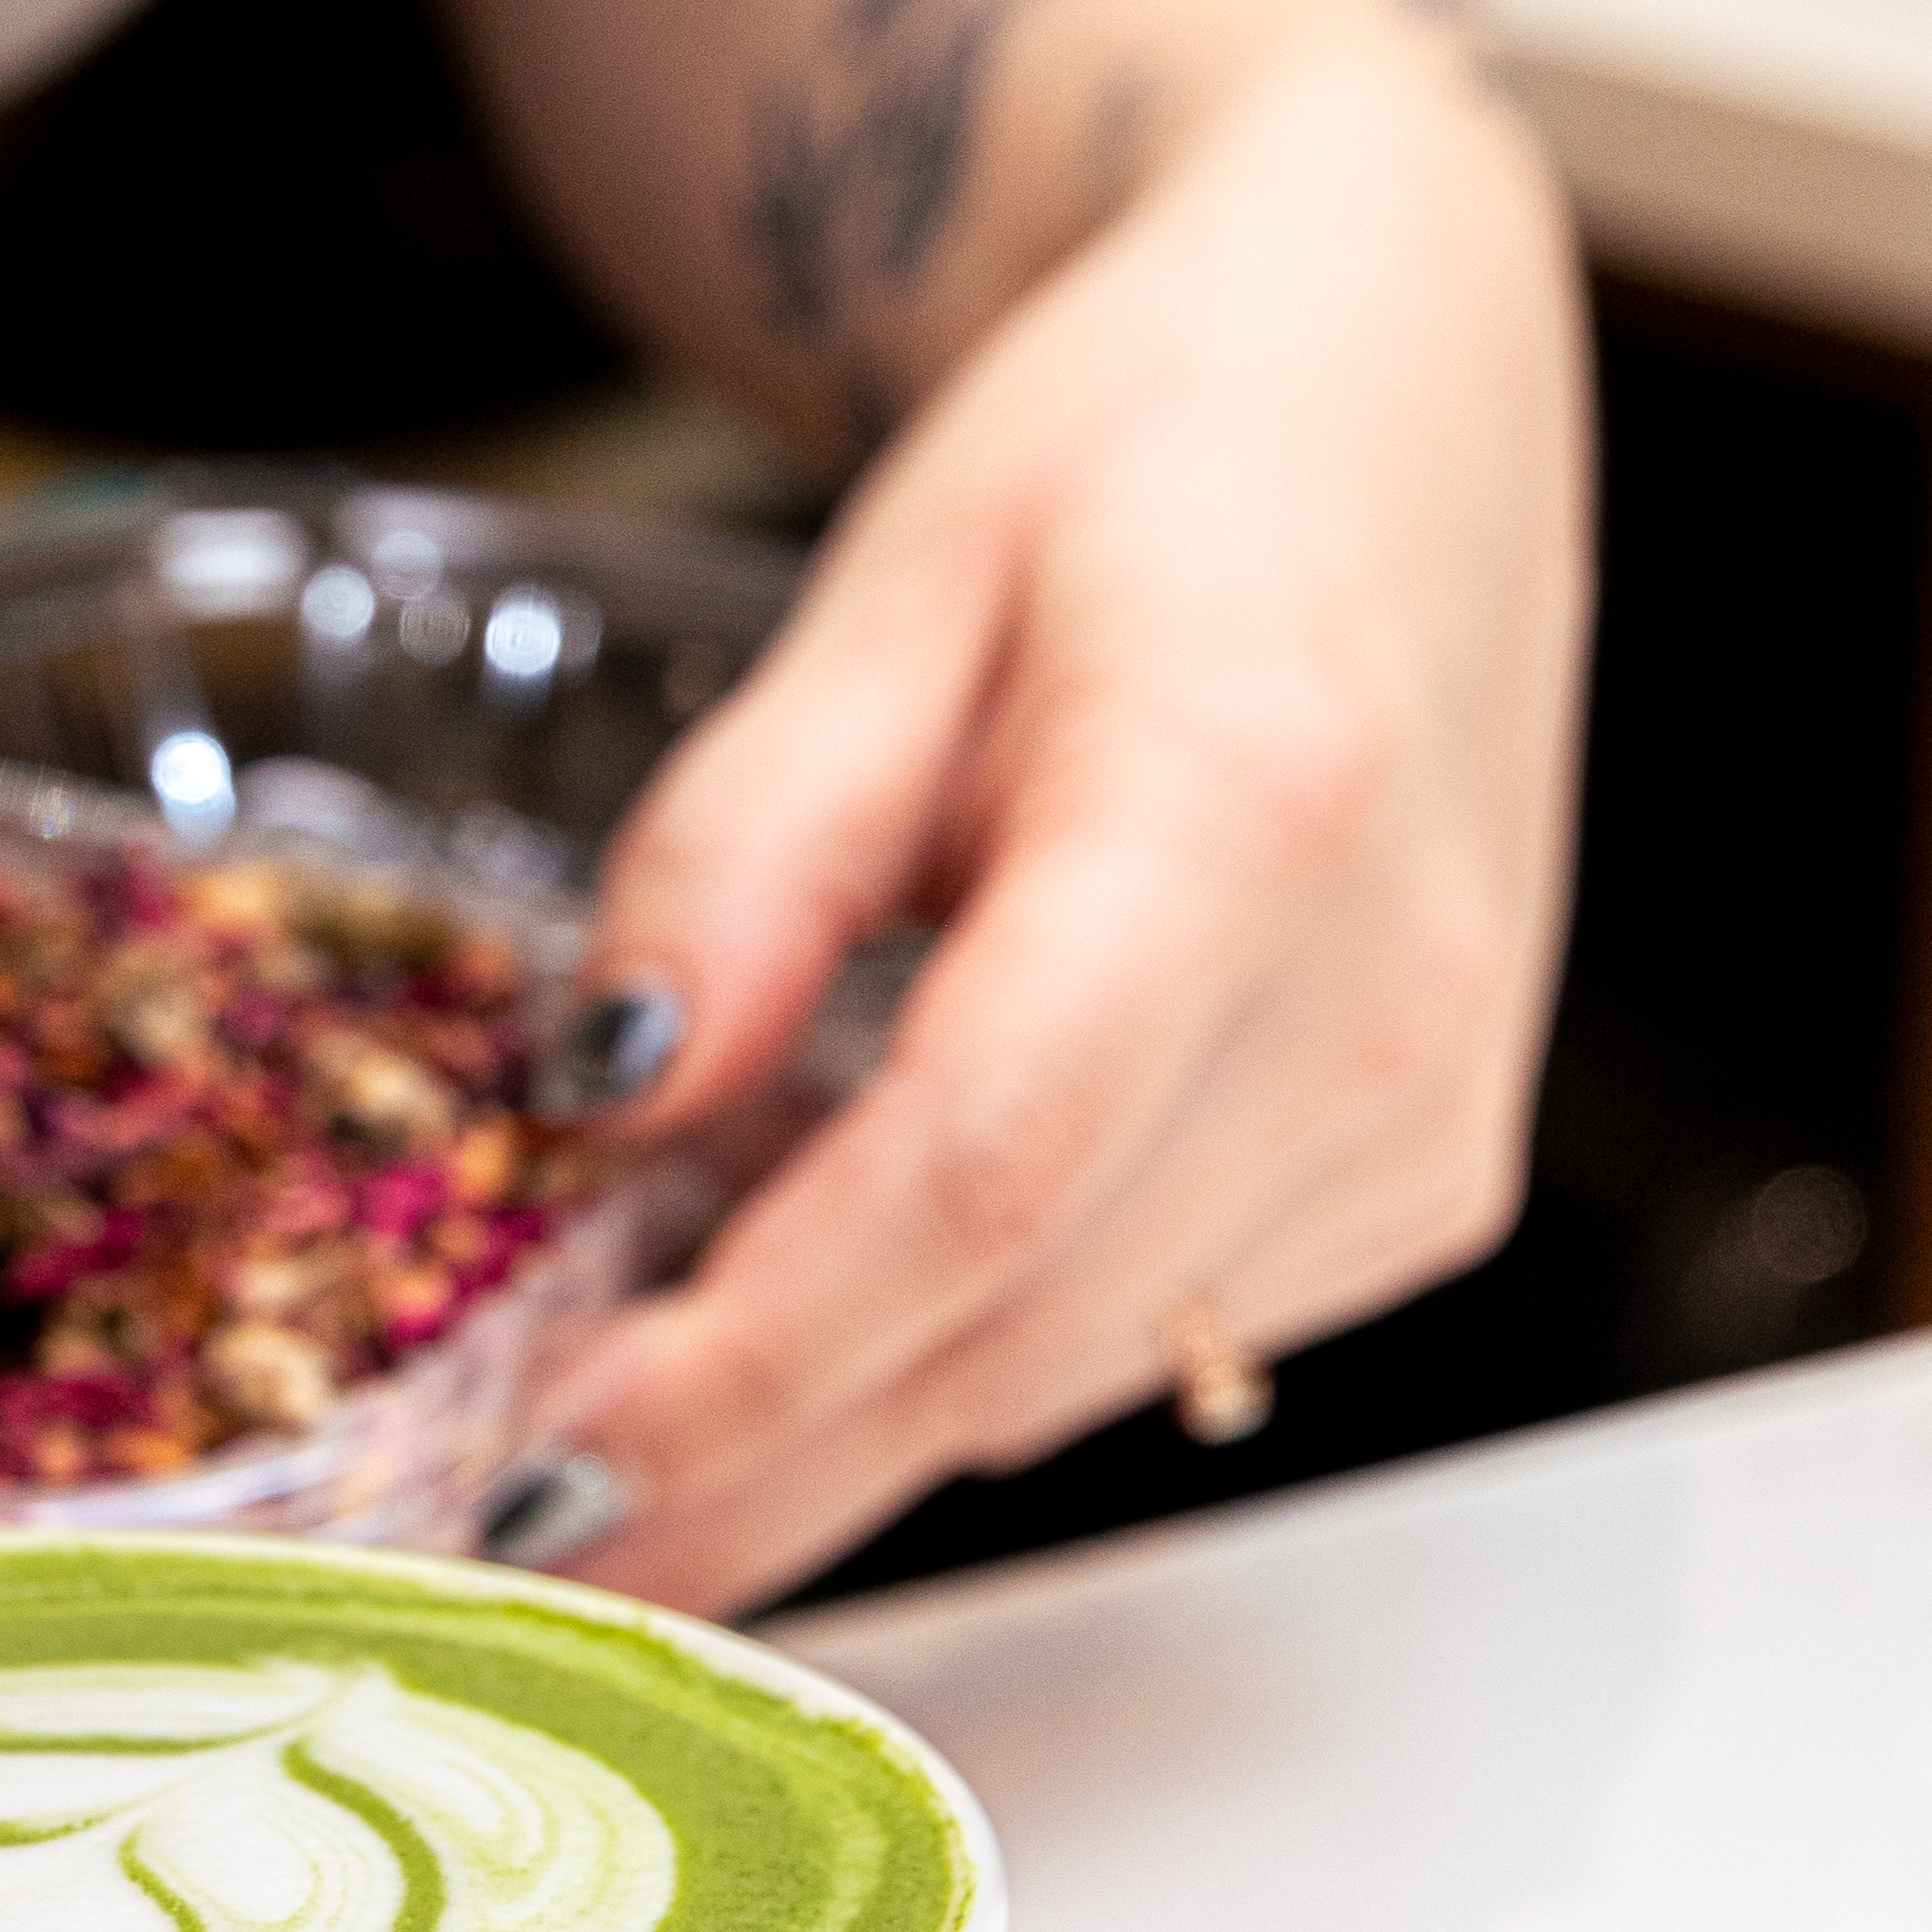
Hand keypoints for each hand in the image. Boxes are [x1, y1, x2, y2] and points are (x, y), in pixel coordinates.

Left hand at [527, 32, 1587, 1610]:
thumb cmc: (1148, 449)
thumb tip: (609, 1099)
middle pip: (1015, 1328)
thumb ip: (749, 848)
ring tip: (598, 1463)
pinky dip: (955, 1366)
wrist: (1393, 389)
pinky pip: (1144, 1342)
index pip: (983, 1167)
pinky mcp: (1427, 1185)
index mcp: (1250, 803)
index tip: (556, 1457)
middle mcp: (1383, 1002)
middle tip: (501, 1542)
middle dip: (745, 1467)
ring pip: (1067, 1377)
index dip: (759, 1351)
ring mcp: (1429, 1117)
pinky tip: (803, 1342)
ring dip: (830, 1443)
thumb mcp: (889, 585)